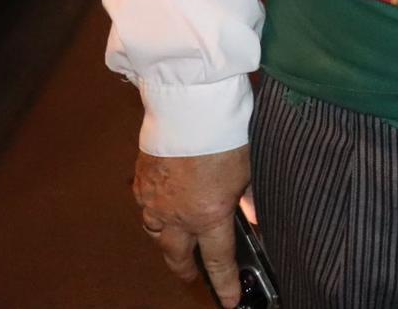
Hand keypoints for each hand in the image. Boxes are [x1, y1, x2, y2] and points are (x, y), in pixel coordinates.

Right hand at [133, 146, 251, 305]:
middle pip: (177, 255)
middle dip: (186, 269)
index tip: (229, 301)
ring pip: (155, 233)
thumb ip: (250, 199)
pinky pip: (144, 207)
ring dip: (167, 242)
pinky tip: (161, 207)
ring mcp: (154, 199)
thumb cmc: (224, 135)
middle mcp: (176, 215)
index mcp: (208, 216)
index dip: (225, 283)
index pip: (218, 261)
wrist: (189, 107)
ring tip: (175, 244)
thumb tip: (255, 218)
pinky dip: (153, 213)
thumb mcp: (249, 171)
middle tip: (192, 275)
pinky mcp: (141, 181)